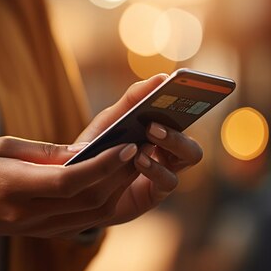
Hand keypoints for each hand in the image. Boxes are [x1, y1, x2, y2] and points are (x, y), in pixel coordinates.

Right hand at [0, 136, 139, 257]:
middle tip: (144, 146)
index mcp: (14, 188)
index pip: (68, 182)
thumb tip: (86, 150)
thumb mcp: (0, 147)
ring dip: (120, 187)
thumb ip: (43, 152)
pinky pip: (85, 220)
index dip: (101, 166)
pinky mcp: (46, 232)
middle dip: (122, 173)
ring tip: (138, 159)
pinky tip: (118, 178)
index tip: (126, 146)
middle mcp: (30, 214)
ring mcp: (39, 228)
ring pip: (93, 214)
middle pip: (88, 199)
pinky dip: (107, 199)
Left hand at [75, 74, 202, 225]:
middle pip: (192, 130)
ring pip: (191, 154)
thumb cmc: (95, 150)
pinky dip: (156, 168)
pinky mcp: (155, 193)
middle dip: (179, 123)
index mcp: (160, 127)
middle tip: (156, 120)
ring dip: (174, 142)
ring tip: (150, 134)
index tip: (182, 83)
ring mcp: (165, 170)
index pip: (185, 109)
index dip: (192, 95)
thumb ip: (131, 101)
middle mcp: (168, 148)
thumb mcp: (109, 122)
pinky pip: (169, 180)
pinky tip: (139, 159)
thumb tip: (160, 77)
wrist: (78, 190)